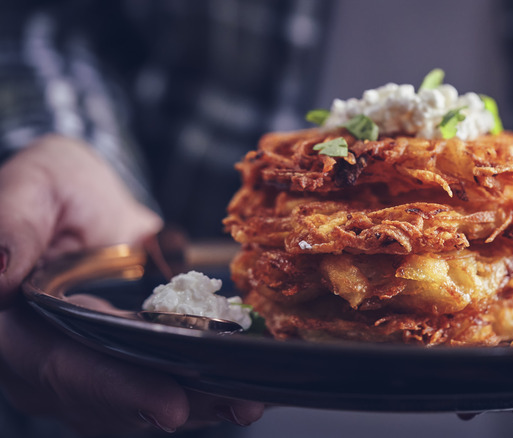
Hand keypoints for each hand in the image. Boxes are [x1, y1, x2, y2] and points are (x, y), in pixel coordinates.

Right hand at [0, 136, 263, 434]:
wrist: (90, 204)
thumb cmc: (62, 188)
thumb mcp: (42, 182)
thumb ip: (15, 220)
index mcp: (14, 318)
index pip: (58, 365)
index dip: (113, 387)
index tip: (169, 402)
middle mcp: (39, 355)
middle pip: (102, 399)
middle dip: (170, 405)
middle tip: (232, 407)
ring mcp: (78, 368)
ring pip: (131, 407)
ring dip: (193, 408)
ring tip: (245, 404)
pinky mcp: (115, 367)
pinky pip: (152, 391)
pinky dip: (196, 397)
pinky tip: (236, 396)